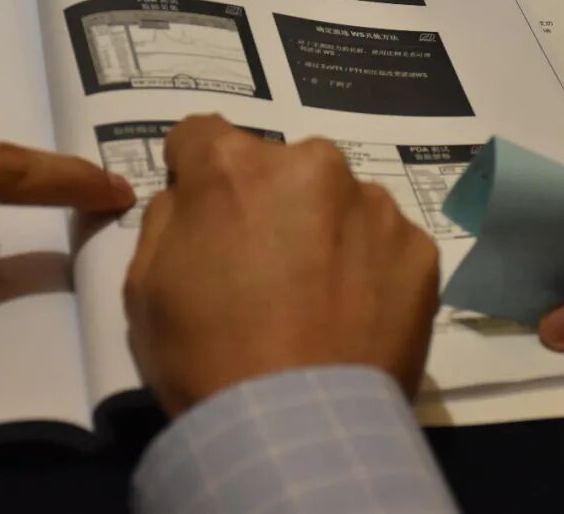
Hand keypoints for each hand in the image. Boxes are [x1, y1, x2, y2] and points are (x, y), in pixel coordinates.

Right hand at [123, 115, 440, 414]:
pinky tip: (357, 314)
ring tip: (320, 298)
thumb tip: (193, 196)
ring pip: (341, 202)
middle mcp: (313, 164)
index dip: (196, 170)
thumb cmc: (206, 356)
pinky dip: (371, 266)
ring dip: (327, 230)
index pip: (202, 134)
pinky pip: (385, 242)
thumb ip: (170, 217)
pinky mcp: (418, 247)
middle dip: (271, 201)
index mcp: (236, 167)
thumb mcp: (145, 285)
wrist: (298, 428)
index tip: (205, 209)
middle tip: (268, 266)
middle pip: (281, 167)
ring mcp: (374, 205)